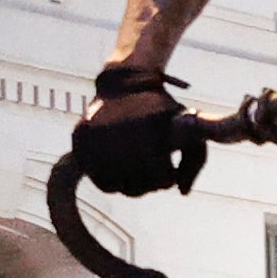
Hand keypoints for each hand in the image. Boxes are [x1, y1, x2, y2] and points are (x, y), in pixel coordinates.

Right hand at [70, 82, 201, 198]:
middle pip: (136, 189)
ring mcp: (97, 142)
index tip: (168, 165)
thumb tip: (183, 192)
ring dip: (127, 182)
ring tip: (134, 166)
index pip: (162, 181)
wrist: (125, 84)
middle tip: (149, 168)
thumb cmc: (162, 110)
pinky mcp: (81, 143)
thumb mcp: (190, 126)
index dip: (168, 177)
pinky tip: (118, 164)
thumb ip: (195, 162)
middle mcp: (120, 140)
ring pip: (114, 187)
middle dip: (148, 182)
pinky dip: (107, 176)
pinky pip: (95, 177)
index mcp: (150, 136)